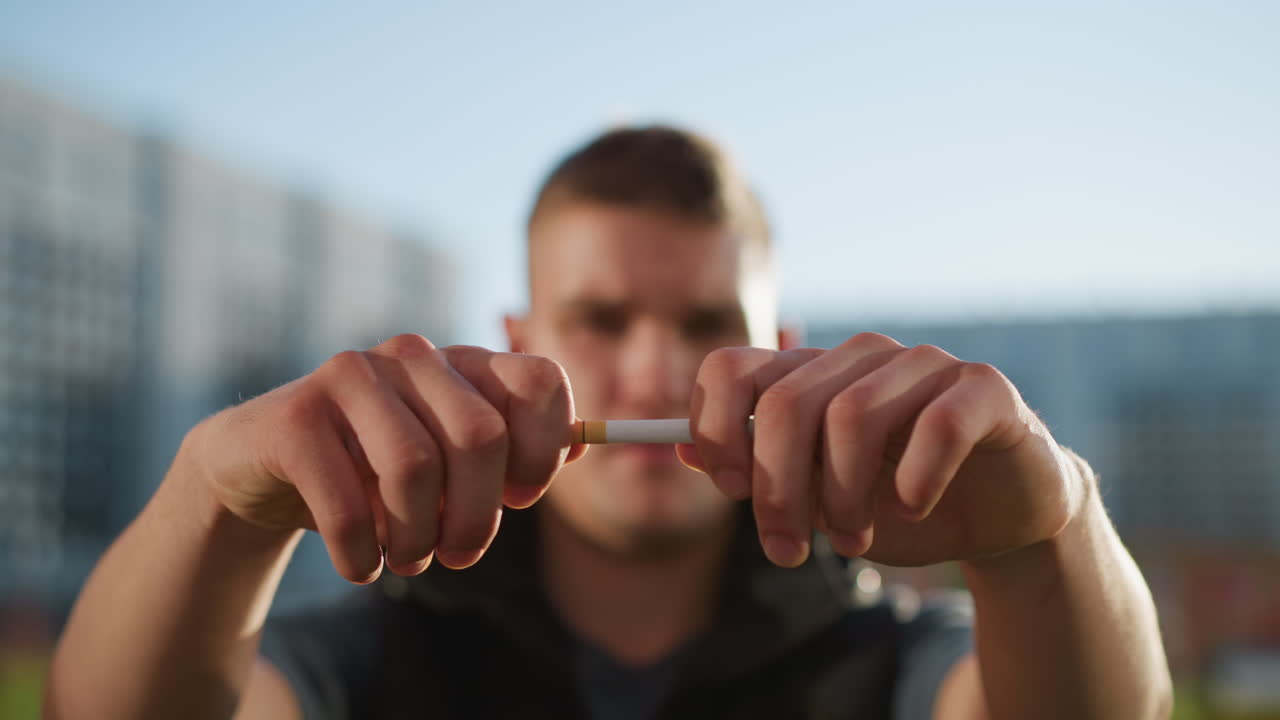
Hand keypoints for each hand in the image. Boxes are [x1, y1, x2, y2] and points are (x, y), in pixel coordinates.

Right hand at [181, 335, 582, 581]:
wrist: (263, 471)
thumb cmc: (375, 473)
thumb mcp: (451, 466)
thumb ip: (514, 454)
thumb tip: (578, 448)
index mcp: (463, 363)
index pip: (538, 380)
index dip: (544, 449)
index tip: (522, 499)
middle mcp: (413, 356)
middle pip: (481, 436)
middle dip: (478, 519)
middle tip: (458, 556)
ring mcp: (350, 377)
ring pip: (414, 469)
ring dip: (418, 540)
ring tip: (408, 560)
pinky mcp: (295, 417)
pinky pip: (348, 502)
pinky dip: (363, 554)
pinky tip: (361, 566)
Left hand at [679, 332, 1087, 567]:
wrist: (997, 517)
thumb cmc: (896, 503)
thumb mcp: (816, 499)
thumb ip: (756, 471)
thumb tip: (680, 452)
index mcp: (810, 374)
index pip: (732, 368)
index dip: (716, 428)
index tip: (731, 490)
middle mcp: (861, 357)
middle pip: (786, 403)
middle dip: (778, 490)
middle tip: (788, 550)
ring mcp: (924, 365)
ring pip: (853, 415)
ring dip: (844, 497)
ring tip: (852, 543)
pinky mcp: (983, 389)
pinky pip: (938, 424)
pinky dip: (917, 478)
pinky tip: (915, 507)